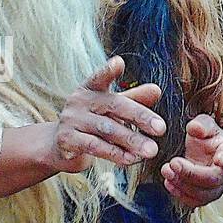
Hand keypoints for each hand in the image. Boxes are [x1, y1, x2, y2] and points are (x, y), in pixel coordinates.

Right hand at [48, 56, 165, 171]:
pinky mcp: (66, 140)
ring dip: (131, 140)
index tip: (119, 63)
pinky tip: (130, 159)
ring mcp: (71, 120)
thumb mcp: (111, 109)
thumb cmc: (91, 122)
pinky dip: (115, 154)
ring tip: (151, 150)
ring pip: (106, 129)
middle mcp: (79, 101)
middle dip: (140, 116)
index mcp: (90, 89)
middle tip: (162, 129)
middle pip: (113, 105)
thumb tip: (156, 90)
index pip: (100, 77)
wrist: (61, 145)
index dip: (108, 70)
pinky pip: (94, 147)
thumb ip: (133, 99)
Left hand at [161, 115, 222, 207]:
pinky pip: (194, 201)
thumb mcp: (203, 124)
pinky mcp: (203, 196)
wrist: (200, 149)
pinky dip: (180, 193)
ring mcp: (216, 188)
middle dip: (191, 172)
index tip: (219, 159)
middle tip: (173, 162)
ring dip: (182, 184)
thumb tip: (195, 128)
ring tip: (166, 170)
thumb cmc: (205, 136)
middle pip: (213, 179)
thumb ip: (201, 124)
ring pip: (203, 193)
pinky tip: (168, 182)